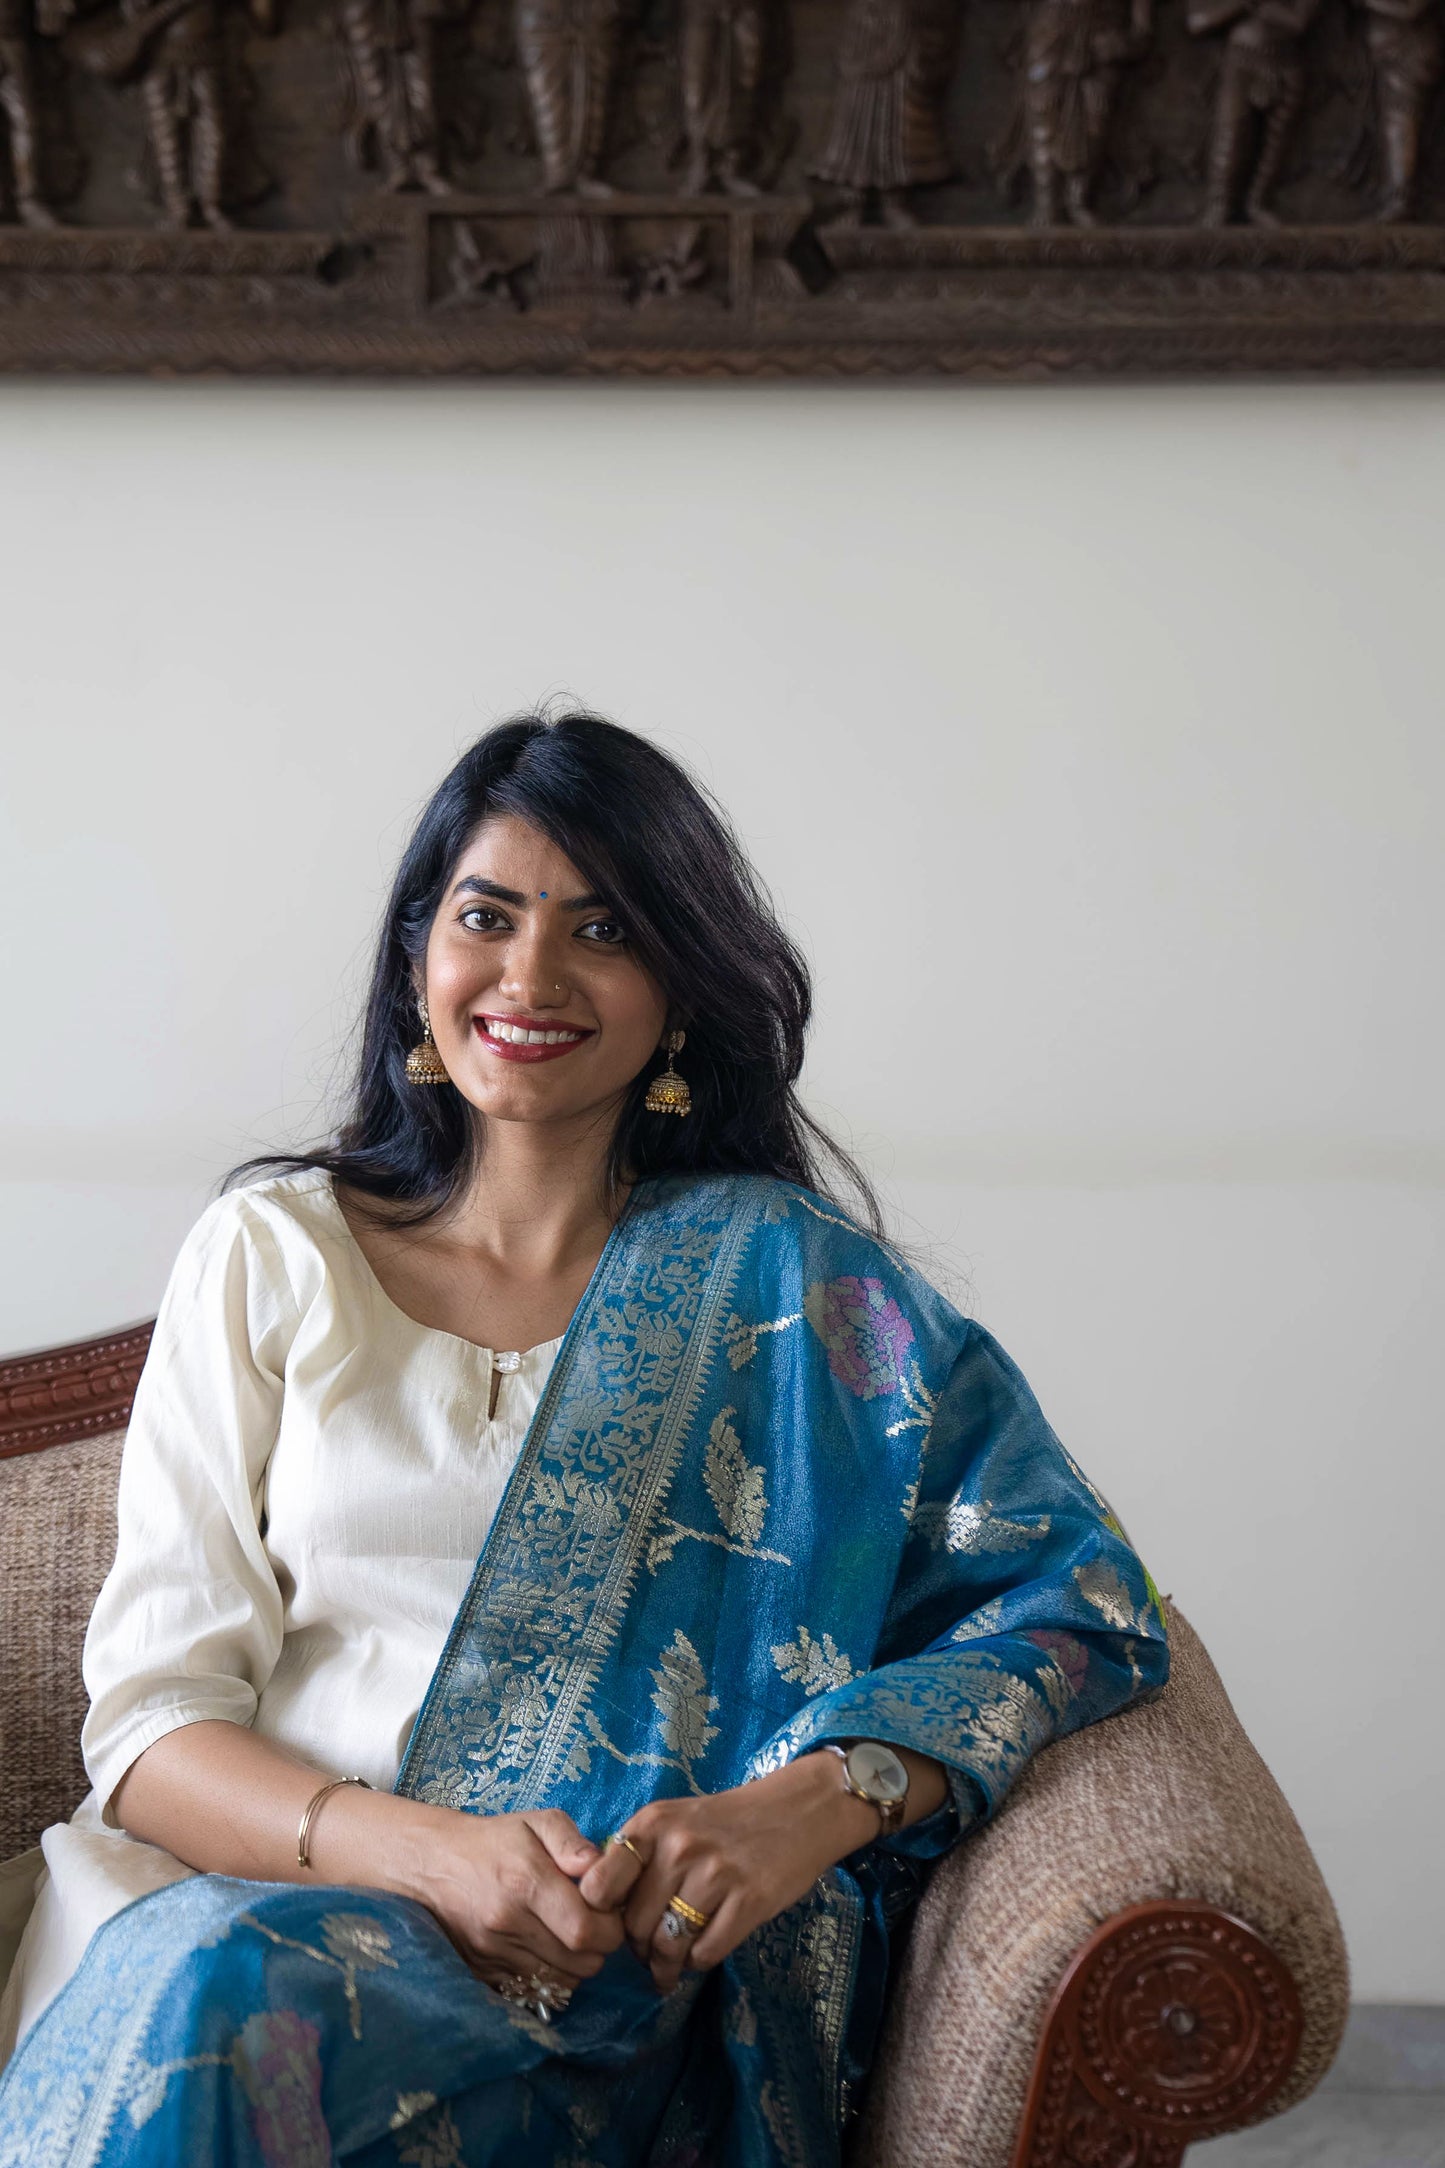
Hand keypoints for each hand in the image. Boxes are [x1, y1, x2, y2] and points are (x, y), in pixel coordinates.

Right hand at [397, 1803, 626, 1991]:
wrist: (436, 1865)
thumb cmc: (496, 1841)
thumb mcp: (537, 1822)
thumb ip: (573, 1842)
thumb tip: (599, 1868)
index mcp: (526, 1882)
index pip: (586, 1929)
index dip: (609, 1925)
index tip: (607, 1910)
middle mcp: (508, 1924)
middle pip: (580, 1962)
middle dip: (599, 1947)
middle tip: (592, 1924)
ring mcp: (493, 1954)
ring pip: (562, 1982)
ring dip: (576, 1964)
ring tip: (568, 1936)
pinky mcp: (483, 1974)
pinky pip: (534, 1991)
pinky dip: (550, 1977)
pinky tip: (545, 1951)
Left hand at [576, 1753, 880, 1993]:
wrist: (797, 1811)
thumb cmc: (727, 1821)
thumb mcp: (673, 1820)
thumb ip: (638, 1857)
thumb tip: (602, 1913)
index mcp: (651, 1825)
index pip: (598, 1886)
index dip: (600, 1916)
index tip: (611, 1927)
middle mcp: (678, 1847)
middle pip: (634, 1926)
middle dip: (638, 1950)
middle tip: (647, 1956)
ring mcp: (714, 1874)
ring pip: (668, 1946)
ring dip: (666, 1967)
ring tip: (668, 1970)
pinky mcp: (749, 1901)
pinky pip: (705, 1953)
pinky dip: (698, 1962)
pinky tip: (701, 1953)